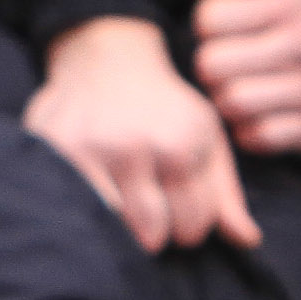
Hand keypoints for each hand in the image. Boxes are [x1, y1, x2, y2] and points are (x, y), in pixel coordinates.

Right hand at [26, 16, 259, 251]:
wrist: (107, 58)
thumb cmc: (165, 107)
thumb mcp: (206, 139)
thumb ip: (226, 196)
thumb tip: (248, 241)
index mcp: (181, 143)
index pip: (193, 226)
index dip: (189, 226)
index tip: (179, 209)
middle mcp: (135, 146)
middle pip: (153, 235)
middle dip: (157, 231)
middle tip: (149, 207)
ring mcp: (90, 149)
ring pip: (113, 228)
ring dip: (120, 226)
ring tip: (123, 199)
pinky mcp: (53, 150)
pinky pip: (74, 209)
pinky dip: (85, 211)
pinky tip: (93, 194)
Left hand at [193, 0, 300, 155]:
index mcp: (299, 7)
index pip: (213, 17)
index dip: (208, 24)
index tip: (225, 28)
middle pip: (214, 65)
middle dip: (212, 65)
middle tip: (227, 64)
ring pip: (234, 104)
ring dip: (229, 101)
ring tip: (243, 92)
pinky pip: (260, 139)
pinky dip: (252, 132)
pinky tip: (263, 117)